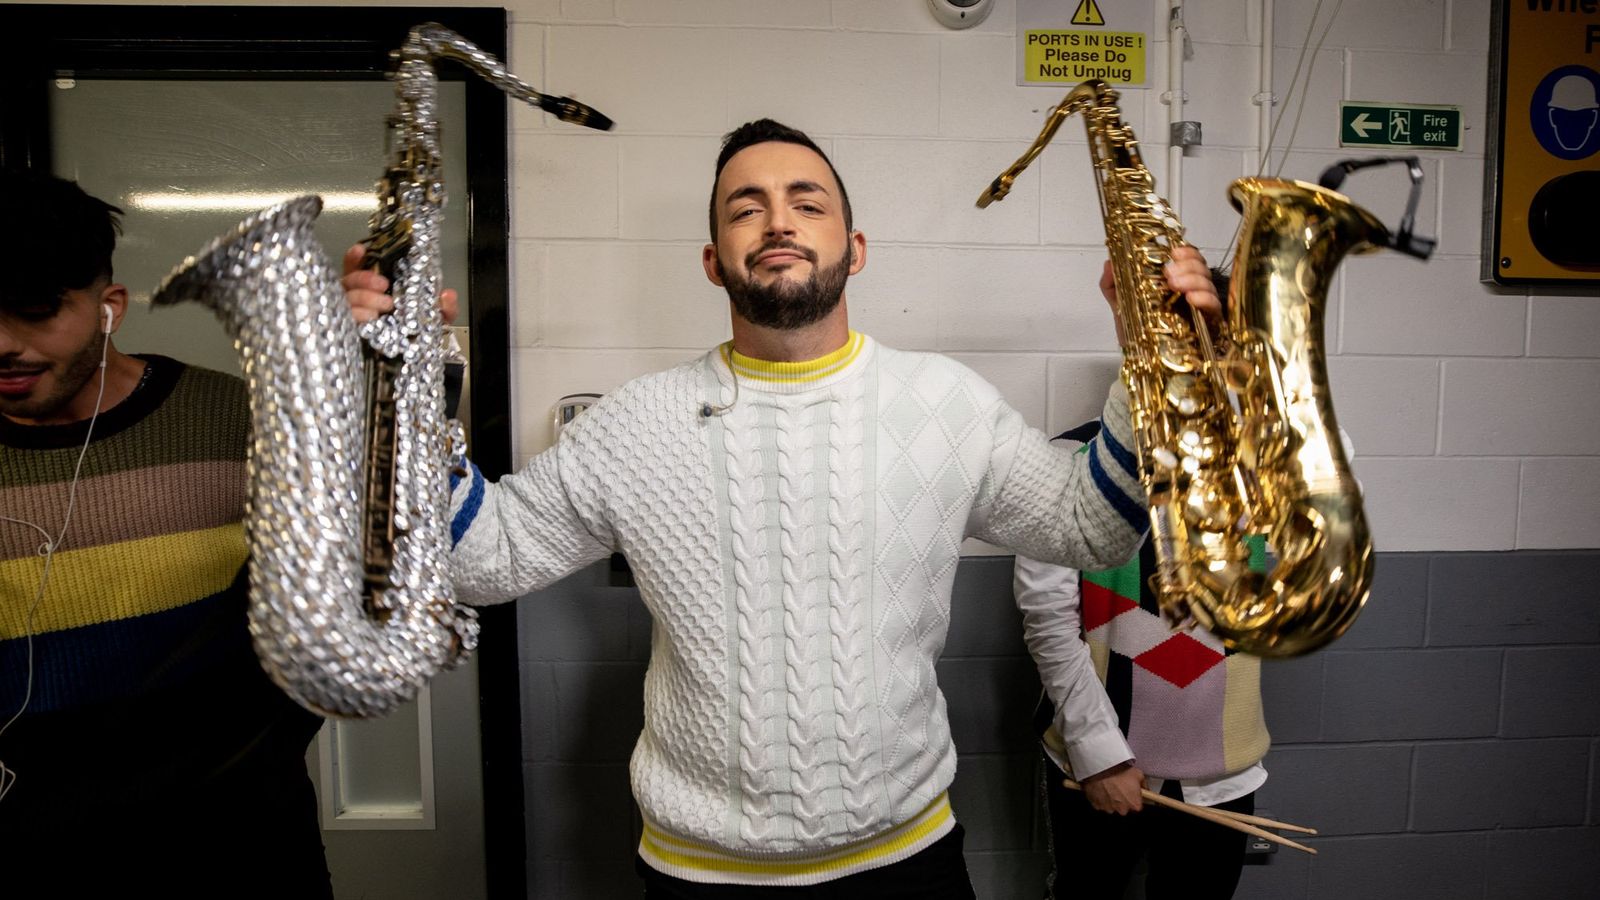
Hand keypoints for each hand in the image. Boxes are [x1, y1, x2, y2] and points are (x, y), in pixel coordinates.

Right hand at [340, 243, 458, 325]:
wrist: (417, 363)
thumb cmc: (421, 335)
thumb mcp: (436, 319)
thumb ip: (445, 307)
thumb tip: (447, 295)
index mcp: (376, 290)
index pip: (356, 269)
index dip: (354, 258)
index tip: (361, 250)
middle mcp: (359, 300)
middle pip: (349, 282)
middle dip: (364, 280)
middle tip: (384, 285)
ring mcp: (352, 316)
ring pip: (346, 300)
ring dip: (362, 299)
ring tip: (380, 309)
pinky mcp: (350, 334)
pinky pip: (346, 322)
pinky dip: (356, 317)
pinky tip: (368, 318)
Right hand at [1082, 761, 1144, 814]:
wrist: (1103, 768)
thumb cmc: (1120, 771)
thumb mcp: (1138, 774)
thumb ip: (1144, 784)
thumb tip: (1145, 788)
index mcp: (1134, 804)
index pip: (1137, 806)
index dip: (1135, 798)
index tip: (1132, 792)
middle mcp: (1122, 809)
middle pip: (1124, 808)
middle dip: (1123, 800)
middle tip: (1120, 788)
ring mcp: (1109, 808)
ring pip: (1112, 806)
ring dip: (1111, 799)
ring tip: (1110, 787)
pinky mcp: (1098, 805)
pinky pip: (1101, 804)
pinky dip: (1101, 798)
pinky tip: (1102, 789)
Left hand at [1098, 245, 1222, 343]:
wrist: (1140, 362)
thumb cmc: (1134, 331)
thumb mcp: (1119, 305)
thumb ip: (1112, 283)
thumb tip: (1109, 262)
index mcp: (1175, 281)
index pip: (1190, 259)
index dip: (1186, 252)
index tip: (1173, 252)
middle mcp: (1192, 291)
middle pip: (1201, 268)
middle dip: (1187, 266)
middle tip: (1168, 273)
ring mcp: (1201, 307)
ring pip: (1209, 284)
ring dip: (1193, 280)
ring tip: (1175, 285)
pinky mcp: (1209, 324)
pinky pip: (1214, 307)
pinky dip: (1205, 299)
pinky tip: (1191, 299)